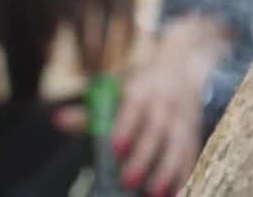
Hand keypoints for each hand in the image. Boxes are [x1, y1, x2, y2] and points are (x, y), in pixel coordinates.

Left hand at [54, 15, 230, 196]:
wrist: (183, 67)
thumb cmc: (141, 86)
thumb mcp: (116, 91)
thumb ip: (89, 111)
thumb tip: (58, 120)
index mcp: (142, 91)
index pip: (134, 108)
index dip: (125, 127)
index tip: (115, 149)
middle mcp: (164, 104)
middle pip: (156, 131)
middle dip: (143, 157)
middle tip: (127, 181)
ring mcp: (182, 119)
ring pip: (178, 145)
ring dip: (168, 170)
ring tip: (155, 193)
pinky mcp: (193, 133)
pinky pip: (192, 155)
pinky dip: (184, 174)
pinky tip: (175, 191)